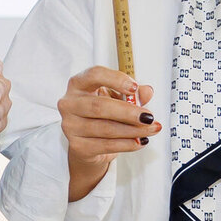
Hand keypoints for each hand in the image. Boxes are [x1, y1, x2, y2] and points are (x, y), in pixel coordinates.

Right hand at [59, 66, 160, 200]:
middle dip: (128, 112)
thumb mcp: (118, 99)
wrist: (88, 142)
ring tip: (150, 130)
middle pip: (99, 106)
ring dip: (133, 131)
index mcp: (78, 84)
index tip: (135, 88)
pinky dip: (127, 144)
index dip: (116, 80)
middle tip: (148, 116)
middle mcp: (70, 103)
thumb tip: (146, 92)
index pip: (94, 75)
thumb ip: (133, 94)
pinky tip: (139, 142)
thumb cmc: (102, 115)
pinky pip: (106, 145)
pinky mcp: (77, 146)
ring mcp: (71, 126)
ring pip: (106, 128)